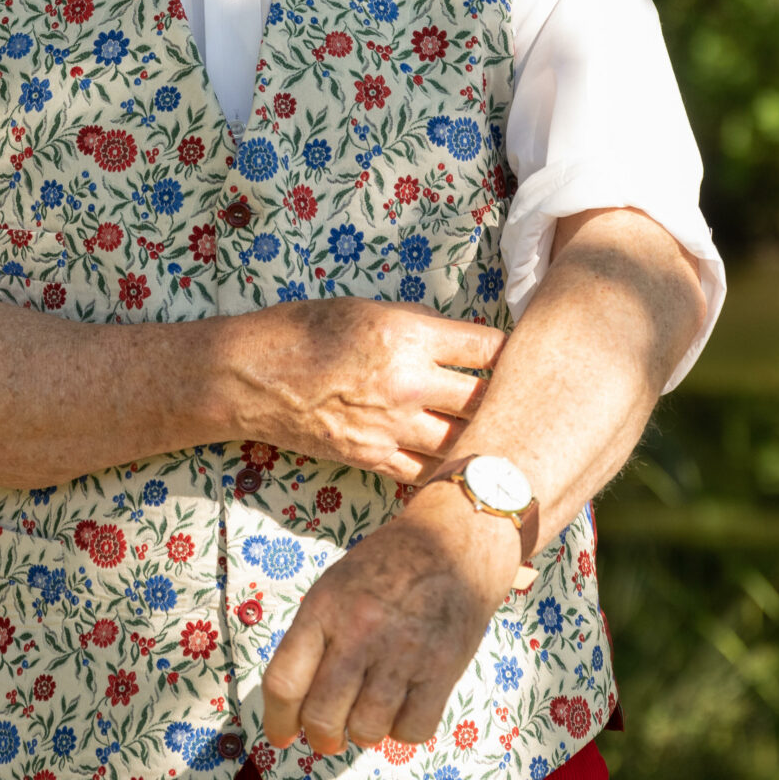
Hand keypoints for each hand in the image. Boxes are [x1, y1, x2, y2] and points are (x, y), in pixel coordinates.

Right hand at [223, 299, 502, 481]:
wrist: (249, 377)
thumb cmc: (302, 330)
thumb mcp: (366, 308)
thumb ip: (419, 324)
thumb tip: (460, 340)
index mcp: (409, 337)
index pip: (488, 346)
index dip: (512, 350)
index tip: (524, 354)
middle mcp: (408, 384)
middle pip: (486, 399)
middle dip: (510, 399)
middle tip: (528, 400)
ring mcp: (391, 428)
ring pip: (464, 441)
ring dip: (485, 438)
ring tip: (505, 437)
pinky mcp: (373, 458)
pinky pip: (427, 471)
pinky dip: (448, 467)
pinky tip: (463, 463)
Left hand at [260, 479, 519, 754]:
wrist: (456, 539)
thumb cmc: (389, 563)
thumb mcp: (336, 585)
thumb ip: (316, 637)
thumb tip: (299, 702)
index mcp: (325, 608)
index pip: (284, 682)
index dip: (278, 721)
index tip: (283, 736)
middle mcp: (360, 633)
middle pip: (322, 716)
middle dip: (322, 737)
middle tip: (331, 735)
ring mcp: (403, 653)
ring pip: (366, 730)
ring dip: (365, 732)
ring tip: (373, 711)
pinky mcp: (442, 670)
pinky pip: (411, 731)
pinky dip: (404, 729)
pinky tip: (406, 706)